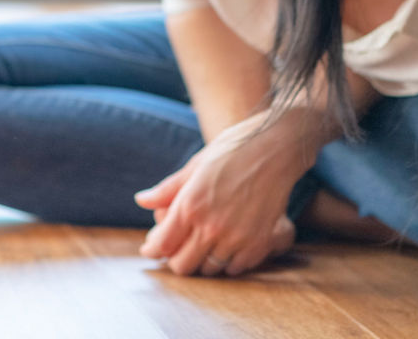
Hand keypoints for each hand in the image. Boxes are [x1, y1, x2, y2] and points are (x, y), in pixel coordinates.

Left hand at [134, 108, 321, 276]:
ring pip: (209, 270)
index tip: (151, 249)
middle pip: (183, 265)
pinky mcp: (259, 243)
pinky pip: (235, 268)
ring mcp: (236, 237)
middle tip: (177, 248)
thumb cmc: (232, 150)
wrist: (276, 148)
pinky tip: (224, 248)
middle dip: (175, 259)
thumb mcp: (195, 165)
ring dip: (202, 261)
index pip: (163, 244)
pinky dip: (227, 263)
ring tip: (201, 247)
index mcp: (190, 205)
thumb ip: (167, 189)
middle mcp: (211, 226)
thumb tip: (141, 201)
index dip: (153, 250)